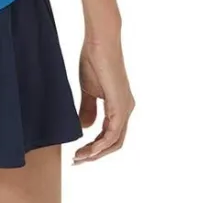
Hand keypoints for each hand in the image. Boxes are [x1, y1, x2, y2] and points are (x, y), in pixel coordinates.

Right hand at [74, 37, 133, 163]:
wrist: (100, 41)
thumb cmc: (94, 59)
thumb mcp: (88, 90)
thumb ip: (88, 109)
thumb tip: (85, 129)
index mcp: (119, 105)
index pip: (110, 135)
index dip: (94, 147)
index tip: (77, 153)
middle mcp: (126, 109)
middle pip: (114, 143)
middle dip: (95, 155)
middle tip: (77, 160)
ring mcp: (125, 108)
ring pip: (114, 142)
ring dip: (96, 153)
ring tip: (79, 157)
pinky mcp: (120, 105)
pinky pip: (112, 133)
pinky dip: (100, 145)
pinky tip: (88, 150)